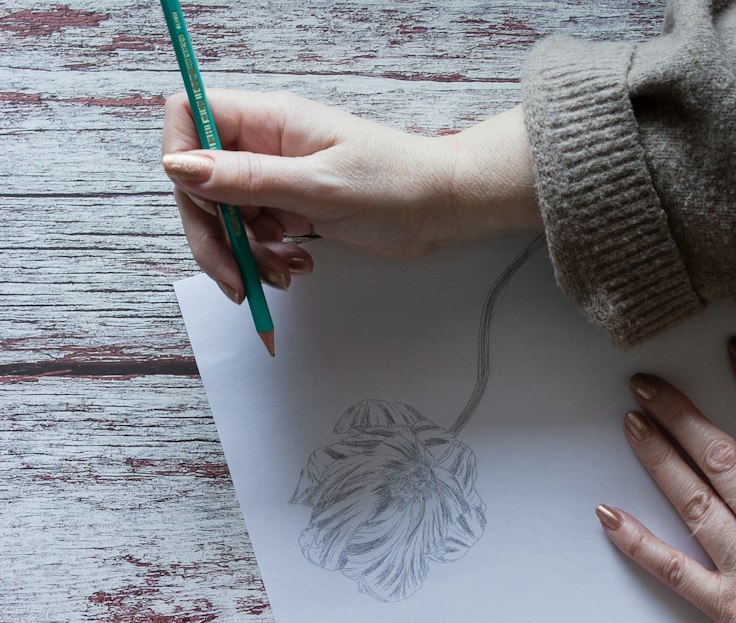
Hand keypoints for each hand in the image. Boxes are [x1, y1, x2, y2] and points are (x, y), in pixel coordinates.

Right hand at [161, 92, 540, 302]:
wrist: (440, 207)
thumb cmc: (395, 184)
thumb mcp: (318, 186)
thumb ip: (247, 179)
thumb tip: (180, 165)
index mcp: (267, 119)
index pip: (189, 116)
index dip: (183, 162)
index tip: (206, 207)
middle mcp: (264, 143)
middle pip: (200, 180)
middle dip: (212, 233)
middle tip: (236, 279)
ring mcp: (276, 176)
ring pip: (227, 215)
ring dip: (245, 253)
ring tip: (284, 272)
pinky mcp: (291, 206)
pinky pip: (256, 234)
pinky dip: (268, 257)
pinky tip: (298, 265)